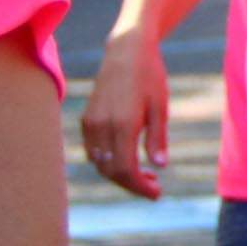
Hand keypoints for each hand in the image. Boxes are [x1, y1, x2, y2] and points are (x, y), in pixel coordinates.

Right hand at [79, 26, 168, 198]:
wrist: (126, 51)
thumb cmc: (150, 77)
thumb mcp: (160, 107)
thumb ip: (157, 138)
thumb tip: (160, 166)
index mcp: (123, 124)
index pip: (124, 169)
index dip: (139, 187)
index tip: (157, 194)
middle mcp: (102, 126)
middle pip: (110, 171)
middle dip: (132, 185)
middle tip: (154, 188)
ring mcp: (90, 123)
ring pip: (99, 163)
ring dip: (119, 175)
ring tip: (145, 175)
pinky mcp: (86, 119)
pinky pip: (93, 150)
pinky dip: (108, 162)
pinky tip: (127, 159)